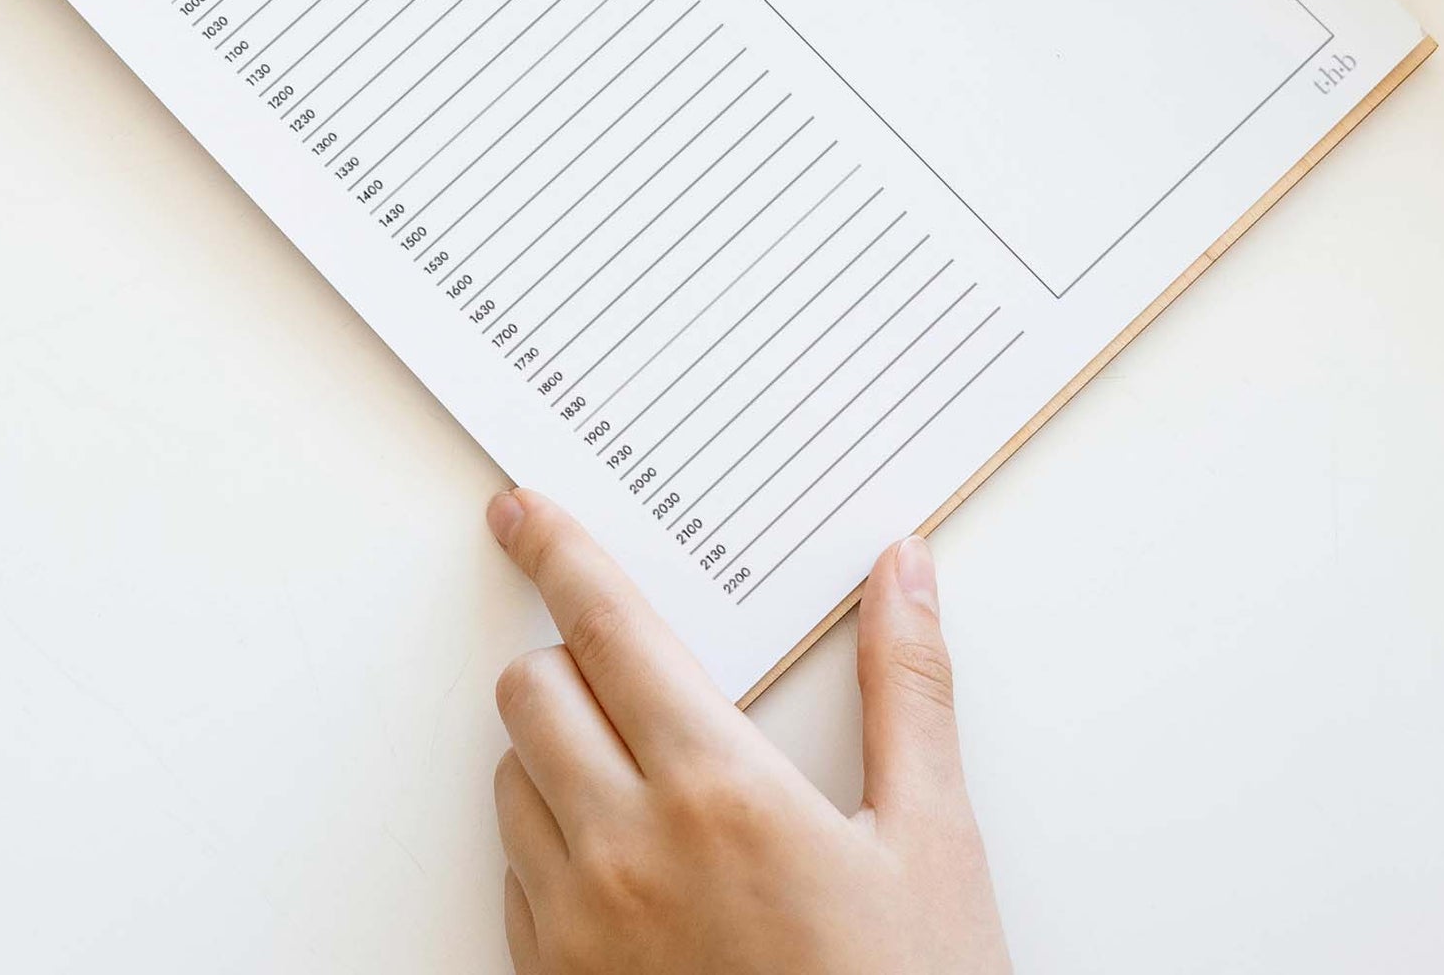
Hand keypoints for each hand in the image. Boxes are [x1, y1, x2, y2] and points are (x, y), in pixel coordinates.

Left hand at [485, 487, 1010, 973]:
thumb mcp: (932, 845)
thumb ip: (907, 691)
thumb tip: (903, 570)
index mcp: (717, 790)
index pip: (605, 626)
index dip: (555, 551)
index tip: (521, 510)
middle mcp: (624, 851)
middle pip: (529, 692)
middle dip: (568, 661)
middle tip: (633, 678)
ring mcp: (577, 932)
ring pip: (512, 782)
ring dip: (558, 757)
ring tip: (651, 788)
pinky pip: (514, 879)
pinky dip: (553, 848)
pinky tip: (635, 874)